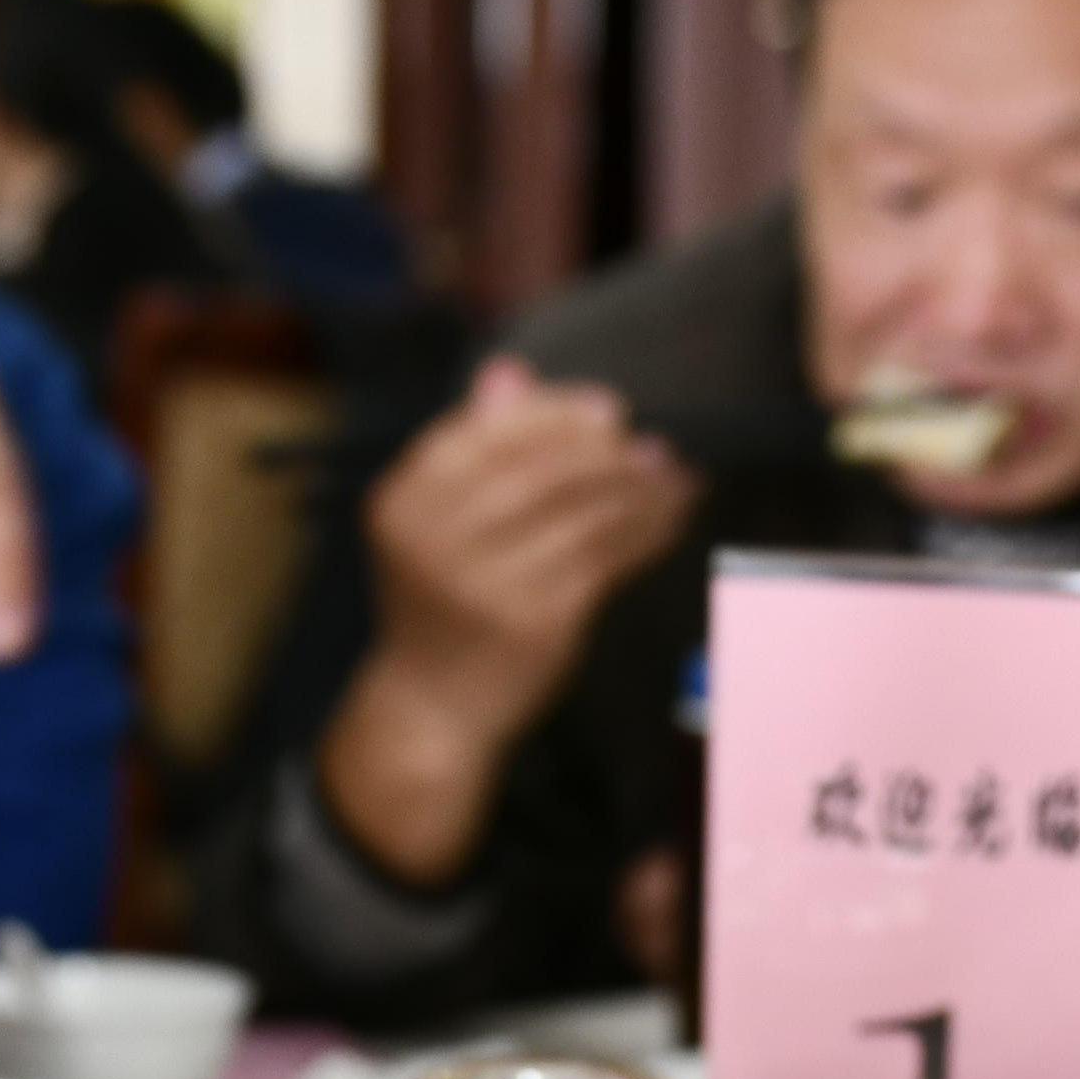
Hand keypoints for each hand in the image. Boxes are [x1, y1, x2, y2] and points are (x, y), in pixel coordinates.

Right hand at [321, 361, 698, 885]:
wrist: (431, 707)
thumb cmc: (440, 604)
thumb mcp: (435, 523)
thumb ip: (471, 448)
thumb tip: (511, 371)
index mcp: (405, 501)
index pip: (487, 433)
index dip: (556, 414)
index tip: (607, 409)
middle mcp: (438, 538)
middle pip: (543, 468)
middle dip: (608, 452)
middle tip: (649, 447)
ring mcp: (487, 583)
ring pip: (584, 513)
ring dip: (640, 490)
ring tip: (674, 478)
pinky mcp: (535, 621)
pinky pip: (607, 559)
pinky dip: (646, 533)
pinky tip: (669, 519)